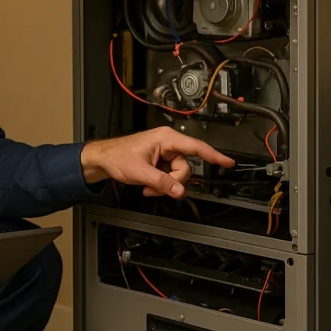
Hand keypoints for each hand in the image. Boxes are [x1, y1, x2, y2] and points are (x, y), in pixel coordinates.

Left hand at [80, 126, 234, 197]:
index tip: (228, 162)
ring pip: (177, 174)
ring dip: (164, 184)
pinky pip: (169, 176)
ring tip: (148, 186)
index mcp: (166, 138)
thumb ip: (162, 182)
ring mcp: (164, 153)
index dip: (214, 156)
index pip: (196, 147)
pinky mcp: (160, 161)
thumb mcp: (141, 172)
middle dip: (173, 181)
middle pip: (185, 167)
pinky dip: (161, 183)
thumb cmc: (117, 157)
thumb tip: (180, 192)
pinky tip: (148, 185)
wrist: (103, 159)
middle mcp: (168, 143)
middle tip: (157, 187)